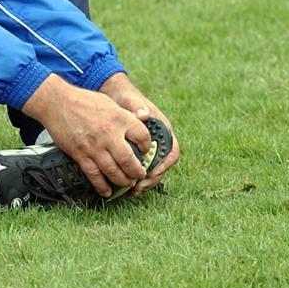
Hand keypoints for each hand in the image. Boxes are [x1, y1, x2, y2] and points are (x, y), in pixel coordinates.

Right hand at [21, 75, 145, 197]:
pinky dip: (102, 186)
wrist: (57, 102)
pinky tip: (107, 191)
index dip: (147, 146)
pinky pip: (94, 175)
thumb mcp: (109, 103)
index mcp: (119, 118)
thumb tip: (138, 125)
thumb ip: (124, 116)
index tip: (145, 150)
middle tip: (139, 174)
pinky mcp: (80, 154)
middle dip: (137, 172)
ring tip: (127, 183)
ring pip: (113, 172)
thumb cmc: (84, 100)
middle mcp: (109, 134)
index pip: (143, 137)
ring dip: (123, 181)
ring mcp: (94, 146)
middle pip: (130, 161)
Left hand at [98, 73, 179, 195]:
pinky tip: (126, 186)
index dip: (166, 164)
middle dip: (153, 178)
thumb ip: (138, 106)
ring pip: (153, 170)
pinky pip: (142, 169)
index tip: (153, 172)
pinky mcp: (138, 153)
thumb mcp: (131, 100)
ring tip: (133, 191)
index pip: (172, 151)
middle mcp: (159, 141)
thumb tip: (143, 115)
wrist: (116, 97)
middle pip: (163, 166)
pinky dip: (136, 178)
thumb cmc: (126, 98)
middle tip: (139, 186)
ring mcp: (149, 148)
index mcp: (162, 129)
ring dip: (145, 182)